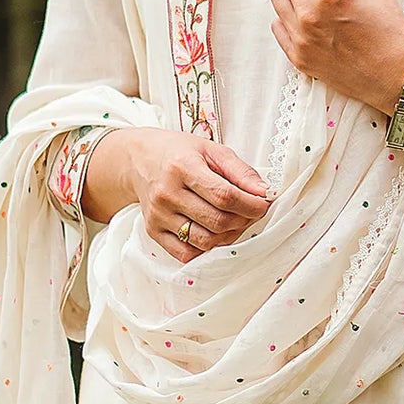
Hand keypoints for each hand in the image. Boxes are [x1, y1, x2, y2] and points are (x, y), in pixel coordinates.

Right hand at [125, 128, 271, 263]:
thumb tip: (264, 192)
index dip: (250, 205)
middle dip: (243, 220)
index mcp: (182, 167)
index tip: (264, 204)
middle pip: (216, 221)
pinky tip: (215, 233)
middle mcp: (167, 193)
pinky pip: (186, 254)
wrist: (140, 160)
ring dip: (229, 235)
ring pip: (204, 241)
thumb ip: (240, 171)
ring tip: (235, 221)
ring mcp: (158, 216)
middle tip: (252, 212)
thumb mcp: (211, 150)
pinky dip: (207, 249)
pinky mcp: (153, 232)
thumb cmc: (179, 152)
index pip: (223, 195)